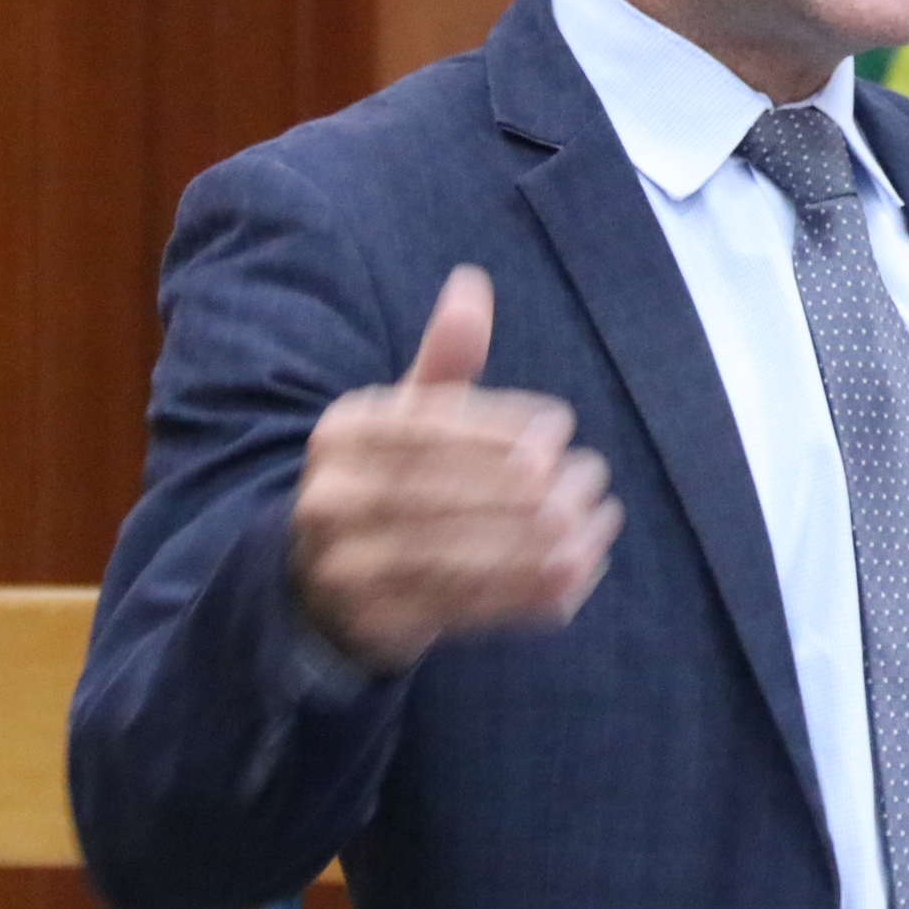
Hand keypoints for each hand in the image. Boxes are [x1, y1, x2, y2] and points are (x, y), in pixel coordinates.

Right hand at [290, 265, 624, 670]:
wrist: (318, 584)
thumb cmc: (387, 481)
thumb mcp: (403, 418)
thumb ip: (445, 361)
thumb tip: (471, 283)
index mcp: (343, 434)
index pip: (430, 425)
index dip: (501, 426)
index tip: (561, 430)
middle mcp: (331, 498)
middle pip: (444, 491)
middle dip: (526, 489)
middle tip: (588, 482)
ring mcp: (344, 566)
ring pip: (457, 554)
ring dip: (536, 544)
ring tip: (590, 528)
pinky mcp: (373, 624)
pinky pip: (460, 607)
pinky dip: (522, 593)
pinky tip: (572, 577)